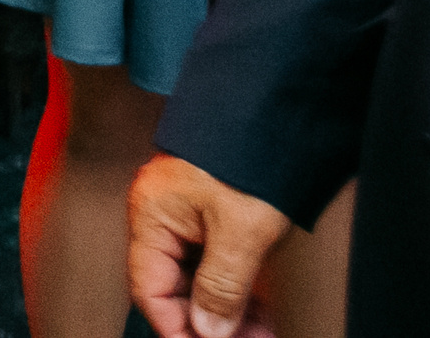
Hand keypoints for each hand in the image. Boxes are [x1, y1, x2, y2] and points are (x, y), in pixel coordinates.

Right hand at [129, 153, 290, 337]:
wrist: (280, 113)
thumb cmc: (253, 157)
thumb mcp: (241, 232)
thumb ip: (221, 288)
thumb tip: (207, 331)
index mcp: (152, 214)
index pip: (150, 288)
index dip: (176, 327)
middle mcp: (163, 215)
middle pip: (174, 287)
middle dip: (208, 324)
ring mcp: (189, 215)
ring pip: (199, 279)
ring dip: (228, 314)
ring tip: (258, 335)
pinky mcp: (214, 215)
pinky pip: (217, 264)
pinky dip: (238, 292)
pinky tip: (258, 314)